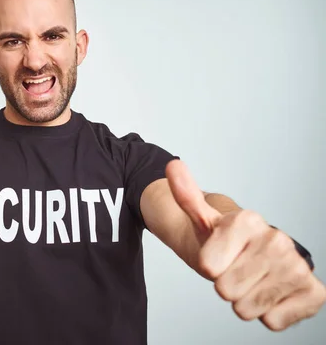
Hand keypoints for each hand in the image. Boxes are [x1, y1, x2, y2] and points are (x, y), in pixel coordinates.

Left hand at [165, 159, 325, 330]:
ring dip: (244, 300)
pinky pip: (273, 321)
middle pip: (225, 289)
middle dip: (225, 284)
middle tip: (234, 269)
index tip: (218, 253)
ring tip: (250, 281)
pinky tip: (269, 294)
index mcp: (248, 220)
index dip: (208, 264)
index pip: (207, 266)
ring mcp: (297, 266)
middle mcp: (277, 240)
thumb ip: (186, 195)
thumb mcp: (201, 218)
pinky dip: (266, 314)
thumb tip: (173, 165)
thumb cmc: (226, 240)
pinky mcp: (312, 292)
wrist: (255, 255)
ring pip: (246, 308)